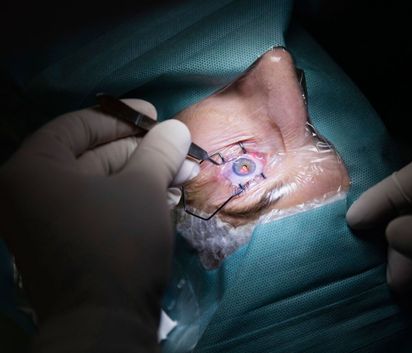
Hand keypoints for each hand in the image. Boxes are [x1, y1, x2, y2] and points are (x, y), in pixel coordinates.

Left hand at [0, 100, 197, 351]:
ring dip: (141, 177)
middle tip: (177, 151)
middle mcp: (29, 194)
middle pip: (90, 156)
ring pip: (99, 185)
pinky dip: (129, 200)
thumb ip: (159, 151)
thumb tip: (177, 128)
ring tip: (180, 174)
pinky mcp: (65, 246)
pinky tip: (164, 197)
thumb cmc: (118, 243)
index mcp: (32, 170)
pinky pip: (98, 209)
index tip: (156, 117)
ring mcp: (45, 223)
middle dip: (140, 152)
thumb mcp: (143, 188)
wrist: (104, 324)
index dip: (121, 117)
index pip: (77, 126)